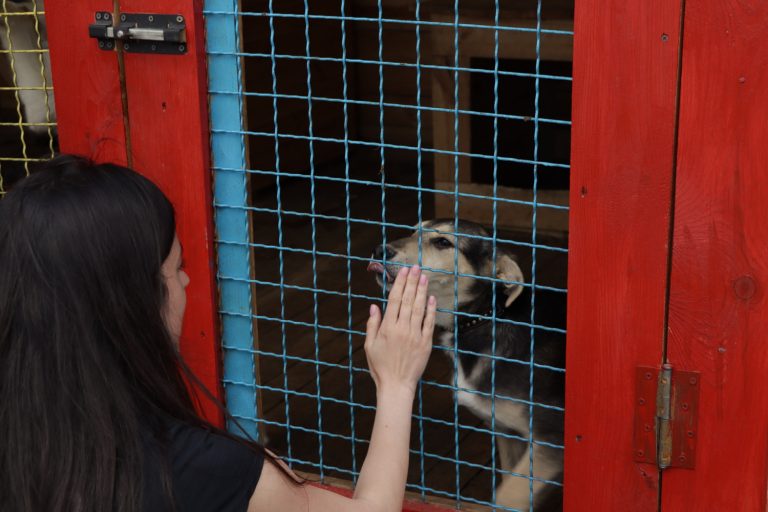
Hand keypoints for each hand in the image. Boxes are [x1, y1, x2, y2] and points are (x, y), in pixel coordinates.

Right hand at [364, 265, 436, 395]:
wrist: (396, 385)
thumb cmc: (380, 366)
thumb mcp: (369, 345)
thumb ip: (372, 324)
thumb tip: (374, 306)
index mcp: (387, 328)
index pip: (394, 300)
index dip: (399, 283)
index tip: (403, 271)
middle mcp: (402, 329)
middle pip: (408, 300)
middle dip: (412, 282)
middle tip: (416, 267)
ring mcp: (415, 335)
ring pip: (419, 308)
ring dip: (422, 291)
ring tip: (425, 277)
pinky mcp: (425, 343)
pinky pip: (429, 323)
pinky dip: (430, 310)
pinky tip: (431, 298)